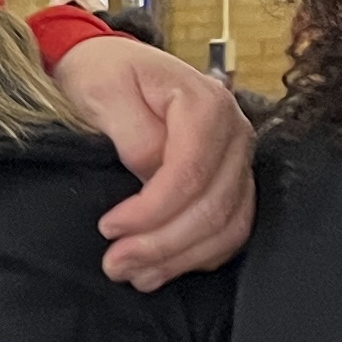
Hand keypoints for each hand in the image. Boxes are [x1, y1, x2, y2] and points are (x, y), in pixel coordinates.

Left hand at [53, 39, 255, 287]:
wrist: (111, 67)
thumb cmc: (103, 74)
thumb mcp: (103, 90)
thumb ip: (133, 132)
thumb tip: (150, 174)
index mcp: (207, 105)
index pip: (190, 174)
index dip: (150, 212)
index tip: (108, 227)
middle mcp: (235, 133)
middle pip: (212, 207)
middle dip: (161, 244)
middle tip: (114, 265)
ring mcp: (238, 160)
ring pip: (226, 226)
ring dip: (180, 258)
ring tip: (133, 274)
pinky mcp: (232, 182)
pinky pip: (230, 230)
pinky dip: (198, 256)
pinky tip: (160, 268)